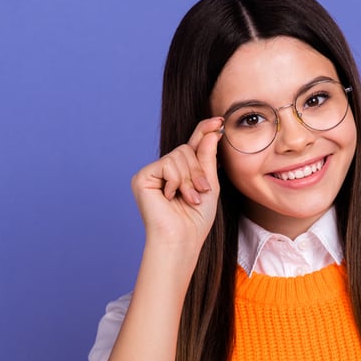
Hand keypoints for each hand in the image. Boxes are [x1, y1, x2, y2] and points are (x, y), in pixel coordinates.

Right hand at [131, 117, 223, 255]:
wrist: (181, 239)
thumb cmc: (195, 219)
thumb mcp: (209, 186)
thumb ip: (208, 159)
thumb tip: (211, 133)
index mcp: (179, 172)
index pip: (192, 146)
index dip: (203, 131)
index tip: (218, 121)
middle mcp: (164, 170)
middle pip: (186, 149)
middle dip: (198, 171)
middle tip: (201, 192)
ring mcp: (152, 173)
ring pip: (178, 155)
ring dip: (190, 179)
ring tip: (189, 198)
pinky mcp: (143, 177)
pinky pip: (167, 163)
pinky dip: (176, 181)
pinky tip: (171, 197)